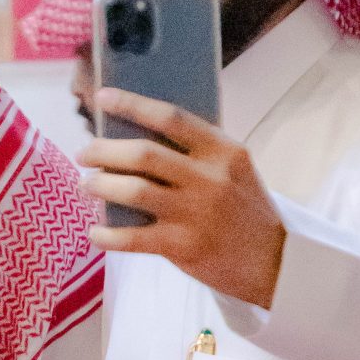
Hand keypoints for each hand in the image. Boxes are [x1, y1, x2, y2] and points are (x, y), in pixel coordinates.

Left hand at [79, 89, 286, 307]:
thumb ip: (197, 152)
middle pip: (144, 154)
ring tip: (86, 186)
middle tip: (85, 154)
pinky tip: (94, 231)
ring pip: (134, 190)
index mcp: (223, 151)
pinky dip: (106, 234)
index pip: (171, 118)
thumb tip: (138, 134)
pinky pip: (132, 238)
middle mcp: (209, 178)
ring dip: (100, 185)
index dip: (132, 105)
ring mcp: (196, 213)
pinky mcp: (184, 246)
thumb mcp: (234, 169)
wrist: (274, 262)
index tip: (103, 98)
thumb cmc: (244, 210)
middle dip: (103, 150)